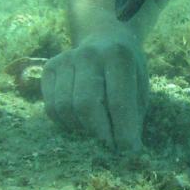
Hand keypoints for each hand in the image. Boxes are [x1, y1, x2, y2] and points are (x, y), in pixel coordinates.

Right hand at [41, 31, 148, 151]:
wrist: (105, 39)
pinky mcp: (50, 67)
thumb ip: (133, 115)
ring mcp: (66, 59)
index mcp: (118, 56)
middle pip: (86, 104)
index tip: (128, 150)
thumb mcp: (140, 87)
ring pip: (64, 108)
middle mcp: (89, 54)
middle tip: (109, 146)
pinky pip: (51, 107)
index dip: (122, 130)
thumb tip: (128, 150)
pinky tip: (80, 121)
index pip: (118, 101)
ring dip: (80, 129)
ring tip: (95, 132)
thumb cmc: (127, 71)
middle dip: (98, 133)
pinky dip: (65, 122)